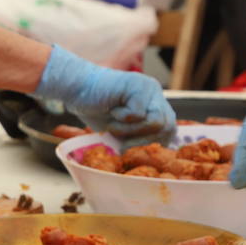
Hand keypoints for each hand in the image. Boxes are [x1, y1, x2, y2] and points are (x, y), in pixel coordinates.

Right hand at [34, 45, 175, 145]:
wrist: (76, 88)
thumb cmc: (94, 109)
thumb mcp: (120, 129)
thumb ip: (137, 137)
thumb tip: (145, 158)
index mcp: (155, 105)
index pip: (169, 131)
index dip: (152, 144)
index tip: (130, 148)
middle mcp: (156, 95)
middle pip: (168, 127)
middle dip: (143, 141)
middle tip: (120, 140)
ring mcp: (149, 89)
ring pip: (156, 122)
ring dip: (131, 130)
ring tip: (113, 124)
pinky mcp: (138, 86)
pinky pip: (138, 114)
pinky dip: (121, 119)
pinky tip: (111, 110)